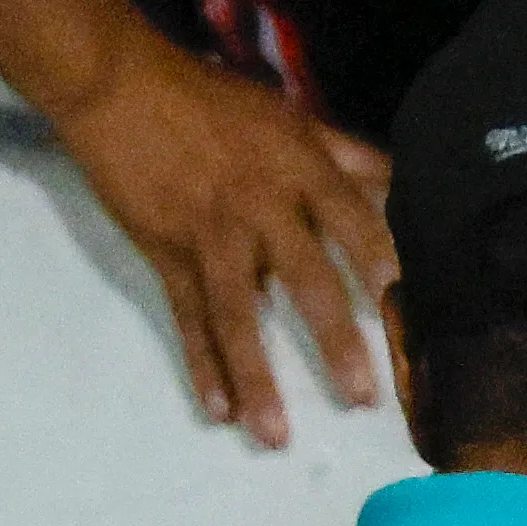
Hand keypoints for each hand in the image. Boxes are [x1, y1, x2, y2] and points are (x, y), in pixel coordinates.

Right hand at [47, 36, 395, 446]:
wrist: (122, 89)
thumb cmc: (214, 101)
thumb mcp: (290, 115)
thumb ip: (347, 154)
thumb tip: (403, 182)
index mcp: (299, 167)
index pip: (350, 217)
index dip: (376, 256)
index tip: (403, 298)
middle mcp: (261, 206)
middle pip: (305, 279)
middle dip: (334, 340)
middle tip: (362, 397)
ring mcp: (211, 236)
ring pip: (239, 316)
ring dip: (257, 379)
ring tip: (276, 435)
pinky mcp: (167, 255)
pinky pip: (189, 320)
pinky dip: (202, 366)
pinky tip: (219, 411)